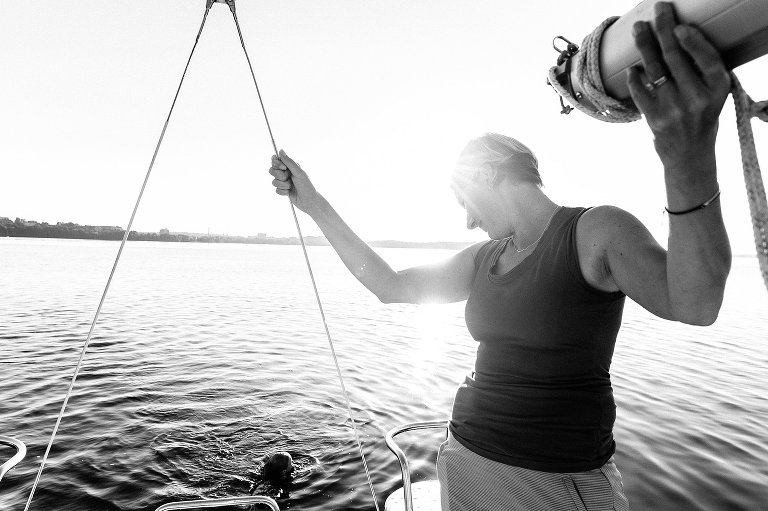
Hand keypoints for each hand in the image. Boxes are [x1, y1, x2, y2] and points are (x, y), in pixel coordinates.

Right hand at [269, 150, 318, 212]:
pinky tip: (289, 193)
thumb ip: (289, 162)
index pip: (276, 160)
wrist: (309, 201)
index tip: (283, 168)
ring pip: (274, 181)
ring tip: (291, 186)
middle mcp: (286, 173)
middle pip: (272, 170)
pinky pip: (276, 190)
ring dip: (283, 184)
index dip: (277, 163)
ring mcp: (284, 182)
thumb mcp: (299, 172)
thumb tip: (281, 151)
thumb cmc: (307, 186)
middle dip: (279, 175)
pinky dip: (283, 192)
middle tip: (288, 177)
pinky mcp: (282, 190)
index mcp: (290, 166)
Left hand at [627, 2, 730, 177]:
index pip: (707, 59)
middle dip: (664, 29)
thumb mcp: (713, 95)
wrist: (689, 155)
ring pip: (655, 70)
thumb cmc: (701, 118)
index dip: (693, 41)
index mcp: (717, 89)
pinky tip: (633, 68)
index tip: (680, 27)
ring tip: (639, 28)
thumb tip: (677, 37)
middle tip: (658, 11)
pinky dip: (635, 77)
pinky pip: (640, 91)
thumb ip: (702, 72)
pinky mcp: (654, 119)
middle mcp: (697, 98)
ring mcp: (674, 109)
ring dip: (645, 45)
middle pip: (676, 57)